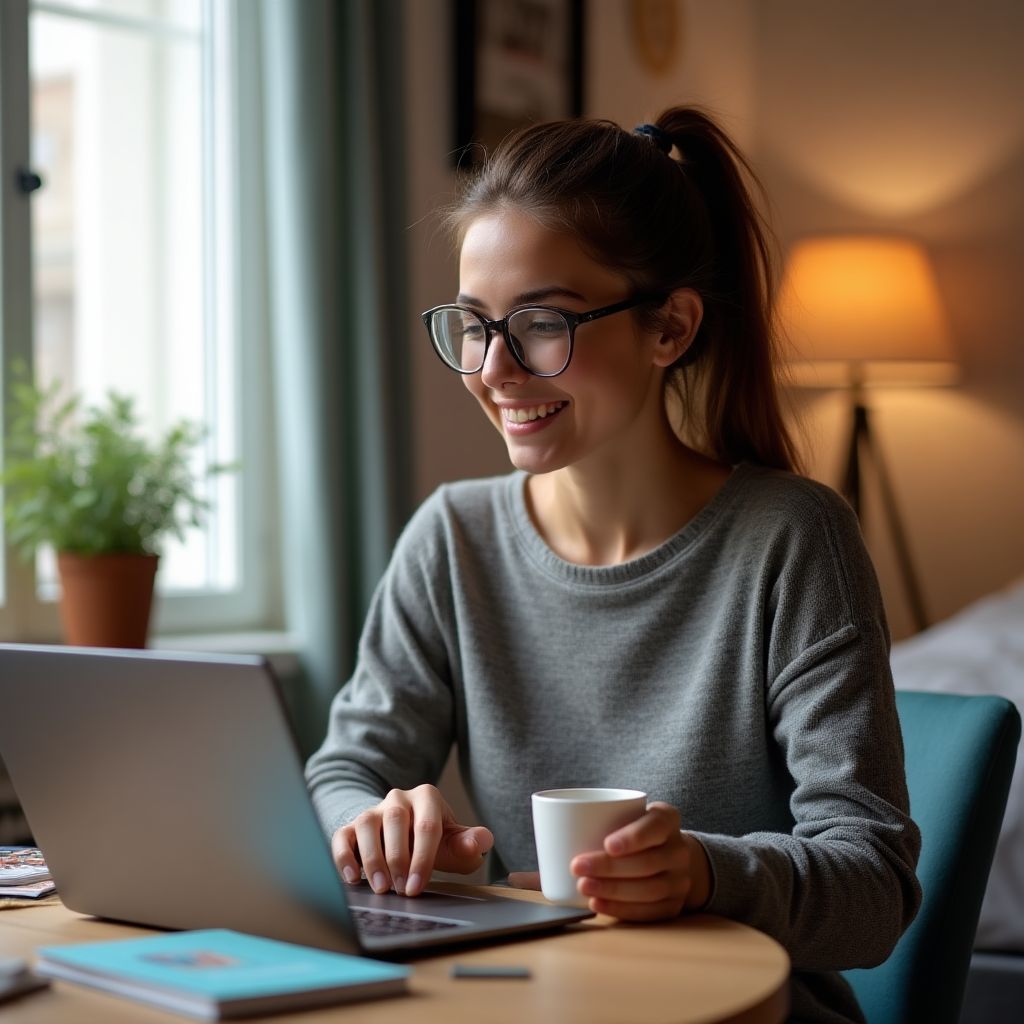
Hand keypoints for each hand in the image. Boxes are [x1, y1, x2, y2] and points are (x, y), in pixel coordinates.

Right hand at [331, 784, 493, 897]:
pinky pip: (342, 836)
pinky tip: (351, 878)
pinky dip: (344, 856)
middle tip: (399, 889)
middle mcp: (398, 798)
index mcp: (427, 797)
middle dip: (397, 857)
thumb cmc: (434, 841)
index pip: (426, 825)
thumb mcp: (454, 842)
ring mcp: (373, 810)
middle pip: (395, 820)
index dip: (422, 858)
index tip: (417, 886)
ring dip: (372, 858)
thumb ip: (470, 843)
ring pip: (367, 825)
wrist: (406, 834)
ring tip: (380, 888)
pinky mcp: (351, 825)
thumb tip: (483, 840)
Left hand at [509, 802, 710, 921]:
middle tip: (578, 867)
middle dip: (611, 867)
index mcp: (665, 819)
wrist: (668, 858)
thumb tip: (513, 877)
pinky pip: (651, 911)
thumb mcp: (612, 828)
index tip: (606, 843)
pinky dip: (624, 909)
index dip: (633, 835)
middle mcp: (678, 849)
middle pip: (647, 861)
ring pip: (649, 887)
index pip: (655, 825)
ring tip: (584, 888)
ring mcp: (680, 879)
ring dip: (615, 889)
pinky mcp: (675, 905)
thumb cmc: (627, 841)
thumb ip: (571, 839)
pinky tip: (599, 906)